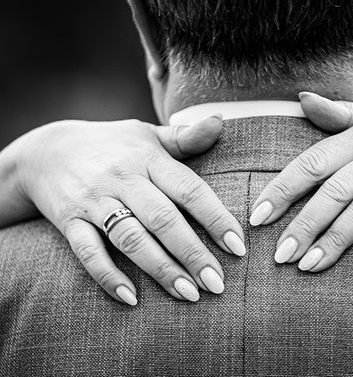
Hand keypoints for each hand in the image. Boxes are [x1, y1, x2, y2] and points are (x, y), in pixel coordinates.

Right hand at [13, 117, 244, 304]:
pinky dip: (107, 275)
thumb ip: (186, 136)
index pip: (189, 189)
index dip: (216, 218)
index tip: (238, 246)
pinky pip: (87, 251)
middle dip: (192, 253)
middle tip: (217, 284)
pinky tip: (130, 298)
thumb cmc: (112, 144)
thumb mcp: (148, 134)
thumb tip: (221, 121)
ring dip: (160, 269)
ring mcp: (94, 201)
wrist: (46, 150)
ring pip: (130, 239)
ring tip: (188, 294)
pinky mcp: (69, 221)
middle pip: (163, 219)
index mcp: (149, 158)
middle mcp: (123, 179)